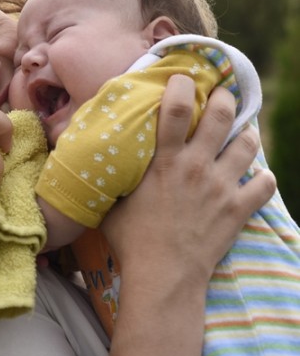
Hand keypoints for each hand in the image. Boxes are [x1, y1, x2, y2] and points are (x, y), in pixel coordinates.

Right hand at [102, 74, 275, 280]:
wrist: (163, 276)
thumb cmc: (130, 239)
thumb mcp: (111, 199)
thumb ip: (111, 173)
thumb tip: (89, 153)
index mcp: (163, 161)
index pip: (176, 108)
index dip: (182, 86)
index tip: (182, 79)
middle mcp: (195, 167)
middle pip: (222, 116)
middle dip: (224, 99)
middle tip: (219, 99)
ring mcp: (221, 187)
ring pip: (248, 143)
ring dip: (245, 134)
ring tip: (238, 133)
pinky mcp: (238, 209)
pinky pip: (265, 183)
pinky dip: (262, 177)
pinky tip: (252, 176)